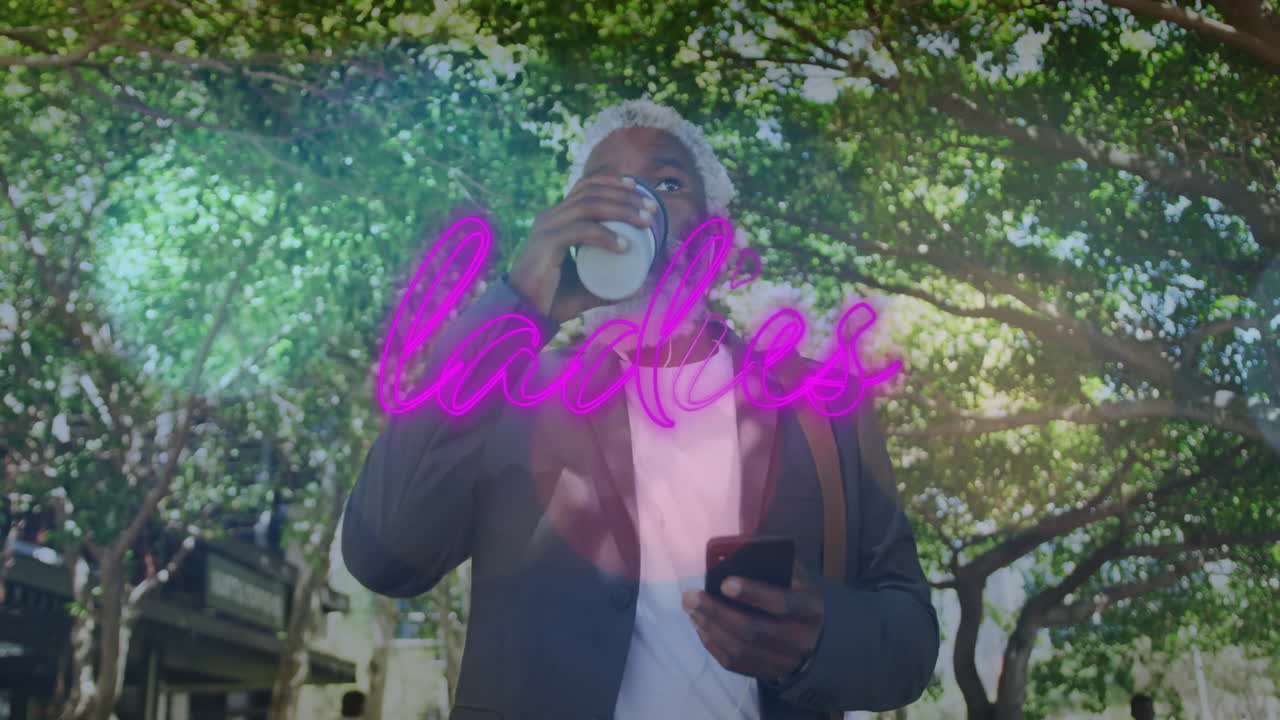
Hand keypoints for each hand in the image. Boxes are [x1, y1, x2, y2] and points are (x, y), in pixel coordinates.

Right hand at [508, 175, 656, 323]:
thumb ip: (610, 287)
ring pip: (588, 205)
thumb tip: (640, 286)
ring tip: (645, 222)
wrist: (523, 315)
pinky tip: (624, 245)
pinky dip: (605, 235)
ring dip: (622, 209)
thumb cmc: (552, 300)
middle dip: (626, 195)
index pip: (586, 187)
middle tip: (652, 210)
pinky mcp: (545, 243)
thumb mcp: (586, 289)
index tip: (640, 188)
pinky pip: (579, 230)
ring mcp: (547, 228)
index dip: (614, 182)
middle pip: (592, 191)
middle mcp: (551, 217)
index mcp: (557, 219)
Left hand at [682, 558, 824, 680]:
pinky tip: (700, 626)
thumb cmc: (798, 597)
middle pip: (753, 630)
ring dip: (710, 627)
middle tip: (691, 596)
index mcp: (810, 609)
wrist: (819, 638)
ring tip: (691, 609)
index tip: (724, 583)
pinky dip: (712, 644)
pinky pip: (734, 662)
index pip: (781, 603)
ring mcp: (784, 660)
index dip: (753, 594)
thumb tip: (739, 550)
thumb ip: (776, 564)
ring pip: (740, 649)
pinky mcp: (768, 672)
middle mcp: (800, 639)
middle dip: (717, 612)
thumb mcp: (797, 578)